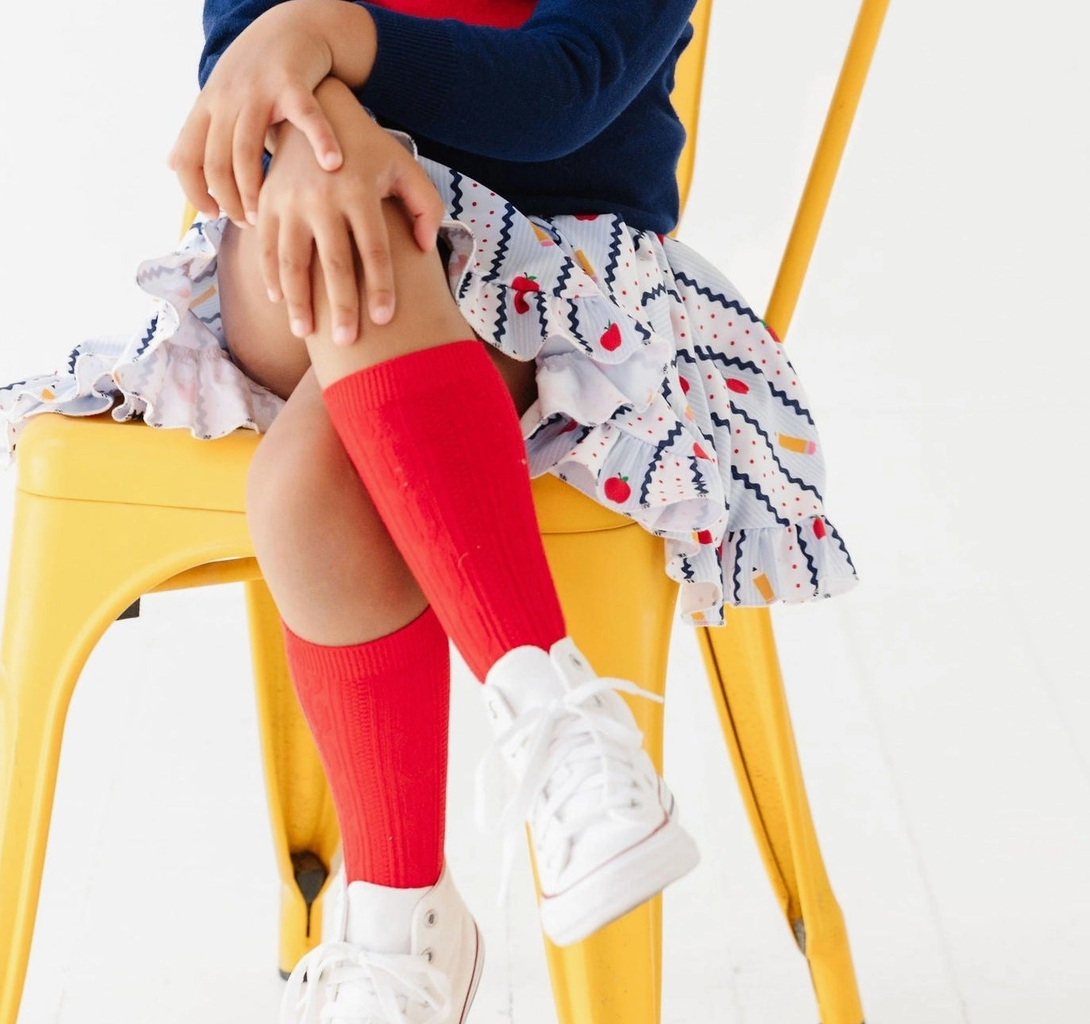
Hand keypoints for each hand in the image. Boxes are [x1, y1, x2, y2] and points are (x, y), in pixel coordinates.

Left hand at [168, 1, 376, 225]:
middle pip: (217, 163)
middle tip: (249, 222)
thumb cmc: (257, 74)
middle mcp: (226, 99)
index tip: (215, 215)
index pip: (187, 159)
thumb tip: (170, 165)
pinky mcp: (292, 83)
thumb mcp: (218, 98)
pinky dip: (320, 141)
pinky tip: (332, 165)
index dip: (196, 193)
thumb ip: (198, 133)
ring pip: (246, 151)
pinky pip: (305, 116)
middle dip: (230, 201)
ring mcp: (257, 91)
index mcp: (208, 107)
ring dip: (254, 189)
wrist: (290, 27)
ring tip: (268, 213)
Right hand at [258, 78, 445, 338]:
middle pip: (334, 264)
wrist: (315, 114)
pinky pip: (266, 247)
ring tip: (305, 333)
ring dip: (298, 301)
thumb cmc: (370, 151)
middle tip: (346, 341)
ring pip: (292, 261)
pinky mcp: (268, 203)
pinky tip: (280, 302)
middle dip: (341, 307)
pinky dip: (271, 276)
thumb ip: (426, 205)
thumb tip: (424, 247)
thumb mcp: (405, 166)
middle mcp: (323, 198)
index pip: (373, 251)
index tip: (384, 320)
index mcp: (360, 192)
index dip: (380, 287)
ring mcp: (290, 201)